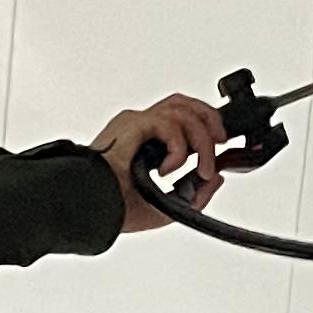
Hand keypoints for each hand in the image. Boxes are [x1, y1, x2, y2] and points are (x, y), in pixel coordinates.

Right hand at [95, 94, 225, 231]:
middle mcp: (139, 127)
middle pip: (183, 103)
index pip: (179, 117)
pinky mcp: (133, 124)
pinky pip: (169, 124)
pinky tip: (168, 170)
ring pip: (182, 110)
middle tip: (220, 144)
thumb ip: (193, 194)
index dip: (204, 126)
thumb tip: (216, 178)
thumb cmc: (114, 208)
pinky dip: (178, 148)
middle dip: (210, 120)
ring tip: (202, 169)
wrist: (92, 209)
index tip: (218, 148)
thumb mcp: (166, 207)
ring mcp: (135, 123)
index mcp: (143, 141)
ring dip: (201, 140)